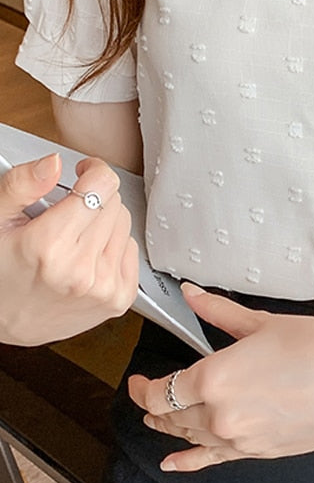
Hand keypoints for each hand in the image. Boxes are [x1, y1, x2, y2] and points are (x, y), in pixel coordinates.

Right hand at [0, 152, 138, 344]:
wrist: (5, 320)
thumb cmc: (0, 270)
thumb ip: (22, 185)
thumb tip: (54, 163)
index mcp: (49, 245)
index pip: (103, 185)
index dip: (93, 170)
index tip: (83, 173)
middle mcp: (80, 269)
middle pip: (114, 202)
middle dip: (94, 199)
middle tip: (67, 215)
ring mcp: (103, 287)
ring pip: (125, 224)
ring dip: (104, 223)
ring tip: (74, 238)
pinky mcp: (119, 299)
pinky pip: (132, 249)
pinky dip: (114, 247)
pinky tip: (88, 256)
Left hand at [129, 284, 313, 469]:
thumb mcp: (260, 322)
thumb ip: (217, 312)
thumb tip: (189, 293)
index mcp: (214, 378)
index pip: (162, 391)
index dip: (142, 388)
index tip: (136, 380)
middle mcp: (219, 414)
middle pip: (172, 415)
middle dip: (155, 405)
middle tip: (146, 395)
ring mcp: (239, 439)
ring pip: (190, 437)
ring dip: (172, 427)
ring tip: (159, 419)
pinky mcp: (258, 452)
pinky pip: (212, 460)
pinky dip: (188, 462)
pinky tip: (172, 464)